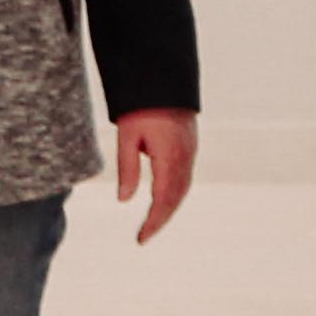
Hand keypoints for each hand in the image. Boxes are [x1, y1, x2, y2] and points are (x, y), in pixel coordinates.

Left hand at [111, 108, 199, 242]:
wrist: (163, 77)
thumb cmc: (141, 105)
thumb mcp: (127, 137)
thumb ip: (127, 169)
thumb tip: (124, 200)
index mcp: (170, 158)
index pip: (163, 200)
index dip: (153, 222)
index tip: (141, 239)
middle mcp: (185, 157)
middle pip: (176, 198)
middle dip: (161, 219)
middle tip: (144, 235)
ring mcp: (191, 150)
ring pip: (183, 188)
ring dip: (169, 207)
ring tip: (153, 221)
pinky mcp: (190, 144)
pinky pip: (186, 176)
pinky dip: (175, 193)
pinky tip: (164, 196)